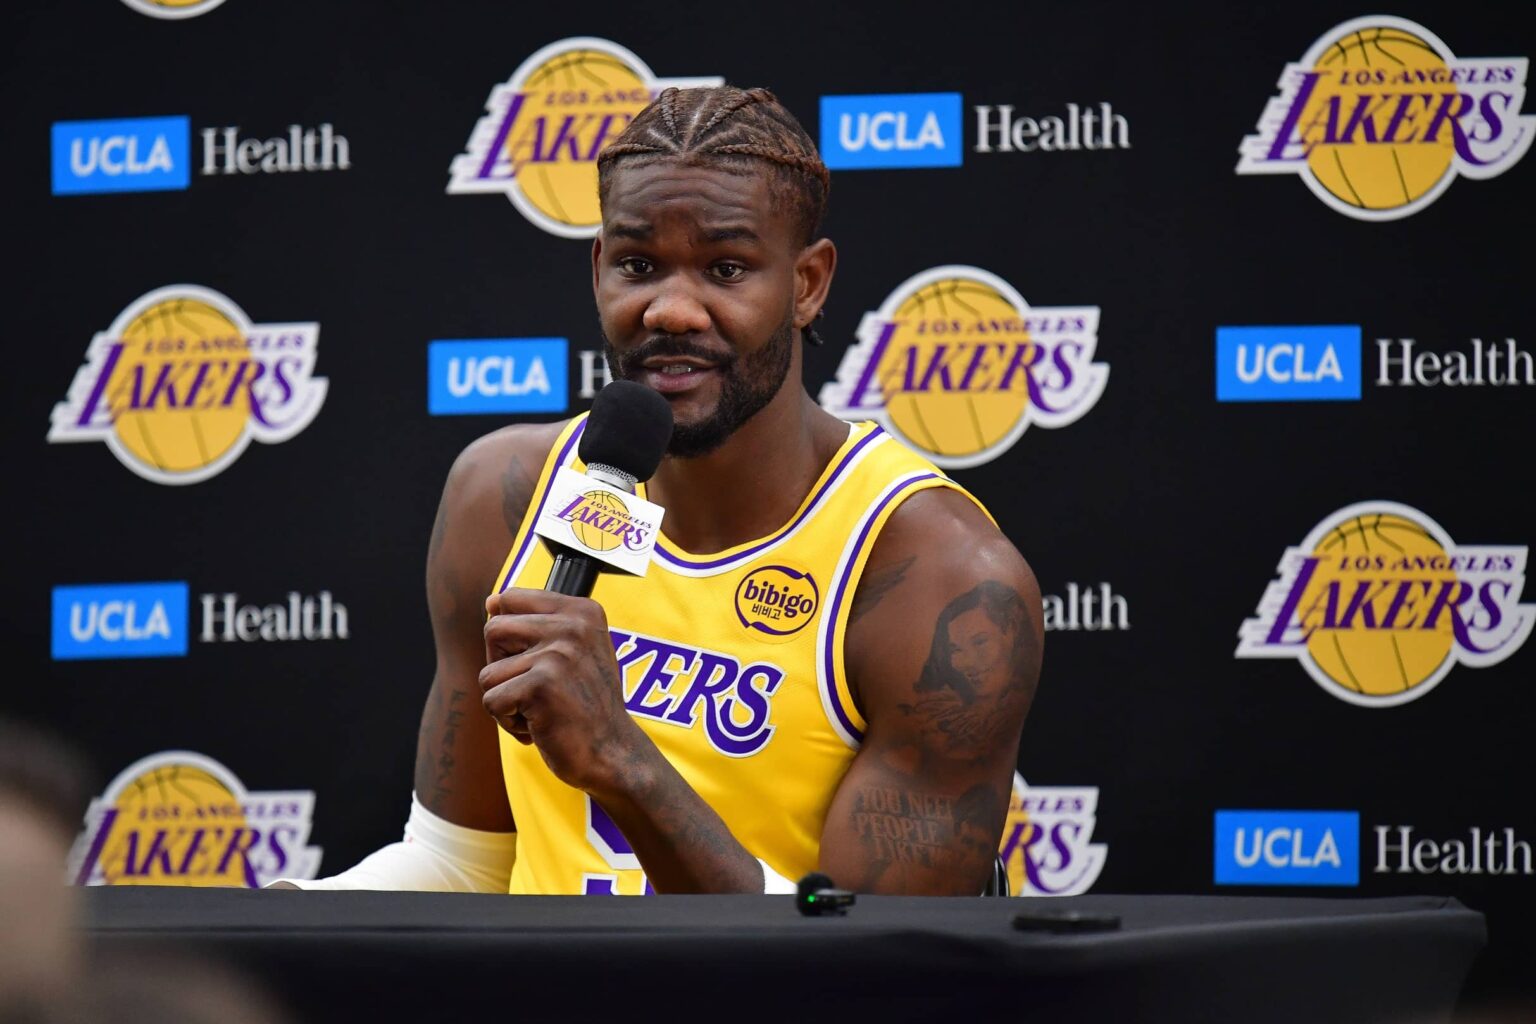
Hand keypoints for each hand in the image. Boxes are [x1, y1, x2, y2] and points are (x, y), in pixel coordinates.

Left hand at [479, 588, 648, 795]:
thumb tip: (491, 601)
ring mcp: (558, 655)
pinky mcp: (541, 686)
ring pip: (488, 673)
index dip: (508, 635)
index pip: (511, 598)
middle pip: (493, 630)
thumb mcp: (579, 650)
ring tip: (541, 711)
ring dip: (507, 701)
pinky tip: (540, 726)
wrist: (614, 753)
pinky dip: (508, 722)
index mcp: (582, 611)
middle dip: (501, 667)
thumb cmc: (588, 705)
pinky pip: (491, 701)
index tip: (529, 658)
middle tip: (533, 689)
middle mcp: (573, 625)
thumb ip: (542, 623)